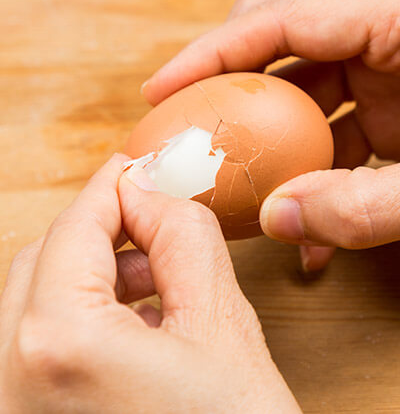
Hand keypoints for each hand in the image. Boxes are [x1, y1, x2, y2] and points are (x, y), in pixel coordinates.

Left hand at [0, 155, 299, 412]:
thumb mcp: (222, 323)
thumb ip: (183, 237)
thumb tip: (152, 190)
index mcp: (55, 350)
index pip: (73, 228)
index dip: (112, 186)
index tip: (136, 166)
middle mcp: (5, 387)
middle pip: (42, 260)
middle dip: (102, 229)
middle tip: (153, 218)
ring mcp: (10, 410)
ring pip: (34, 301)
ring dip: (95, 274)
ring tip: (157, 284)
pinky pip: (36, 344)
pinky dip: (83, 316)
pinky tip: (136, 326)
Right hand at [142, 0, 399, 270]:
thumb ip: (366, 209)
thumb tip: (279, 220)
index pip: (283, 18)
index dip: (212, 54)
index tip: (164, 89)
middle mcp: (393, 28)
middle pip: (280, 33)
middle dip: (229, 79)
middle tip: (191, 123)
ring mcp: (390, 66)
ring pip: (298, 85)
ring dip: (266, 135)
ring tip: (236, 180)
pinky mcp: (391, 104)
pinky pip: (328, 126)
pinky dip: (308, 169)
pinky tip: (304, 217)